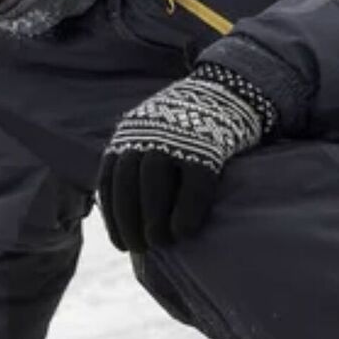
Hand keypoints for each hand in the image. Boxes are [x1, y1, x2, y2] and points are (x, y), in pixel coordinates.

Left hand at [98, 63, 275, 252]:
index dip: (113, 216)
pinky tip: (184, 233)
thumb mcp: (153, 130)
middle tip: (140, 248)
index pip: (109, 180)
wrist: (229, 90)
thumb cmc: (190, 123)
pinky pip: (193, 186)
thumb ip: (139, 159)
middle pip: (127, 186)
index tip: (121, 243)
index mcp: (129, 132)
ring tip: (160, 243)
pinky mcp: (208, 148)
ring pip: (153, 187)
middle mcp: (146, 135)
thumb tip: (131, 207)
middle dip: (129, 222)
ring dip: (153, 221)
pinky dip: (186, 212)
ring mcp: (176, 140)